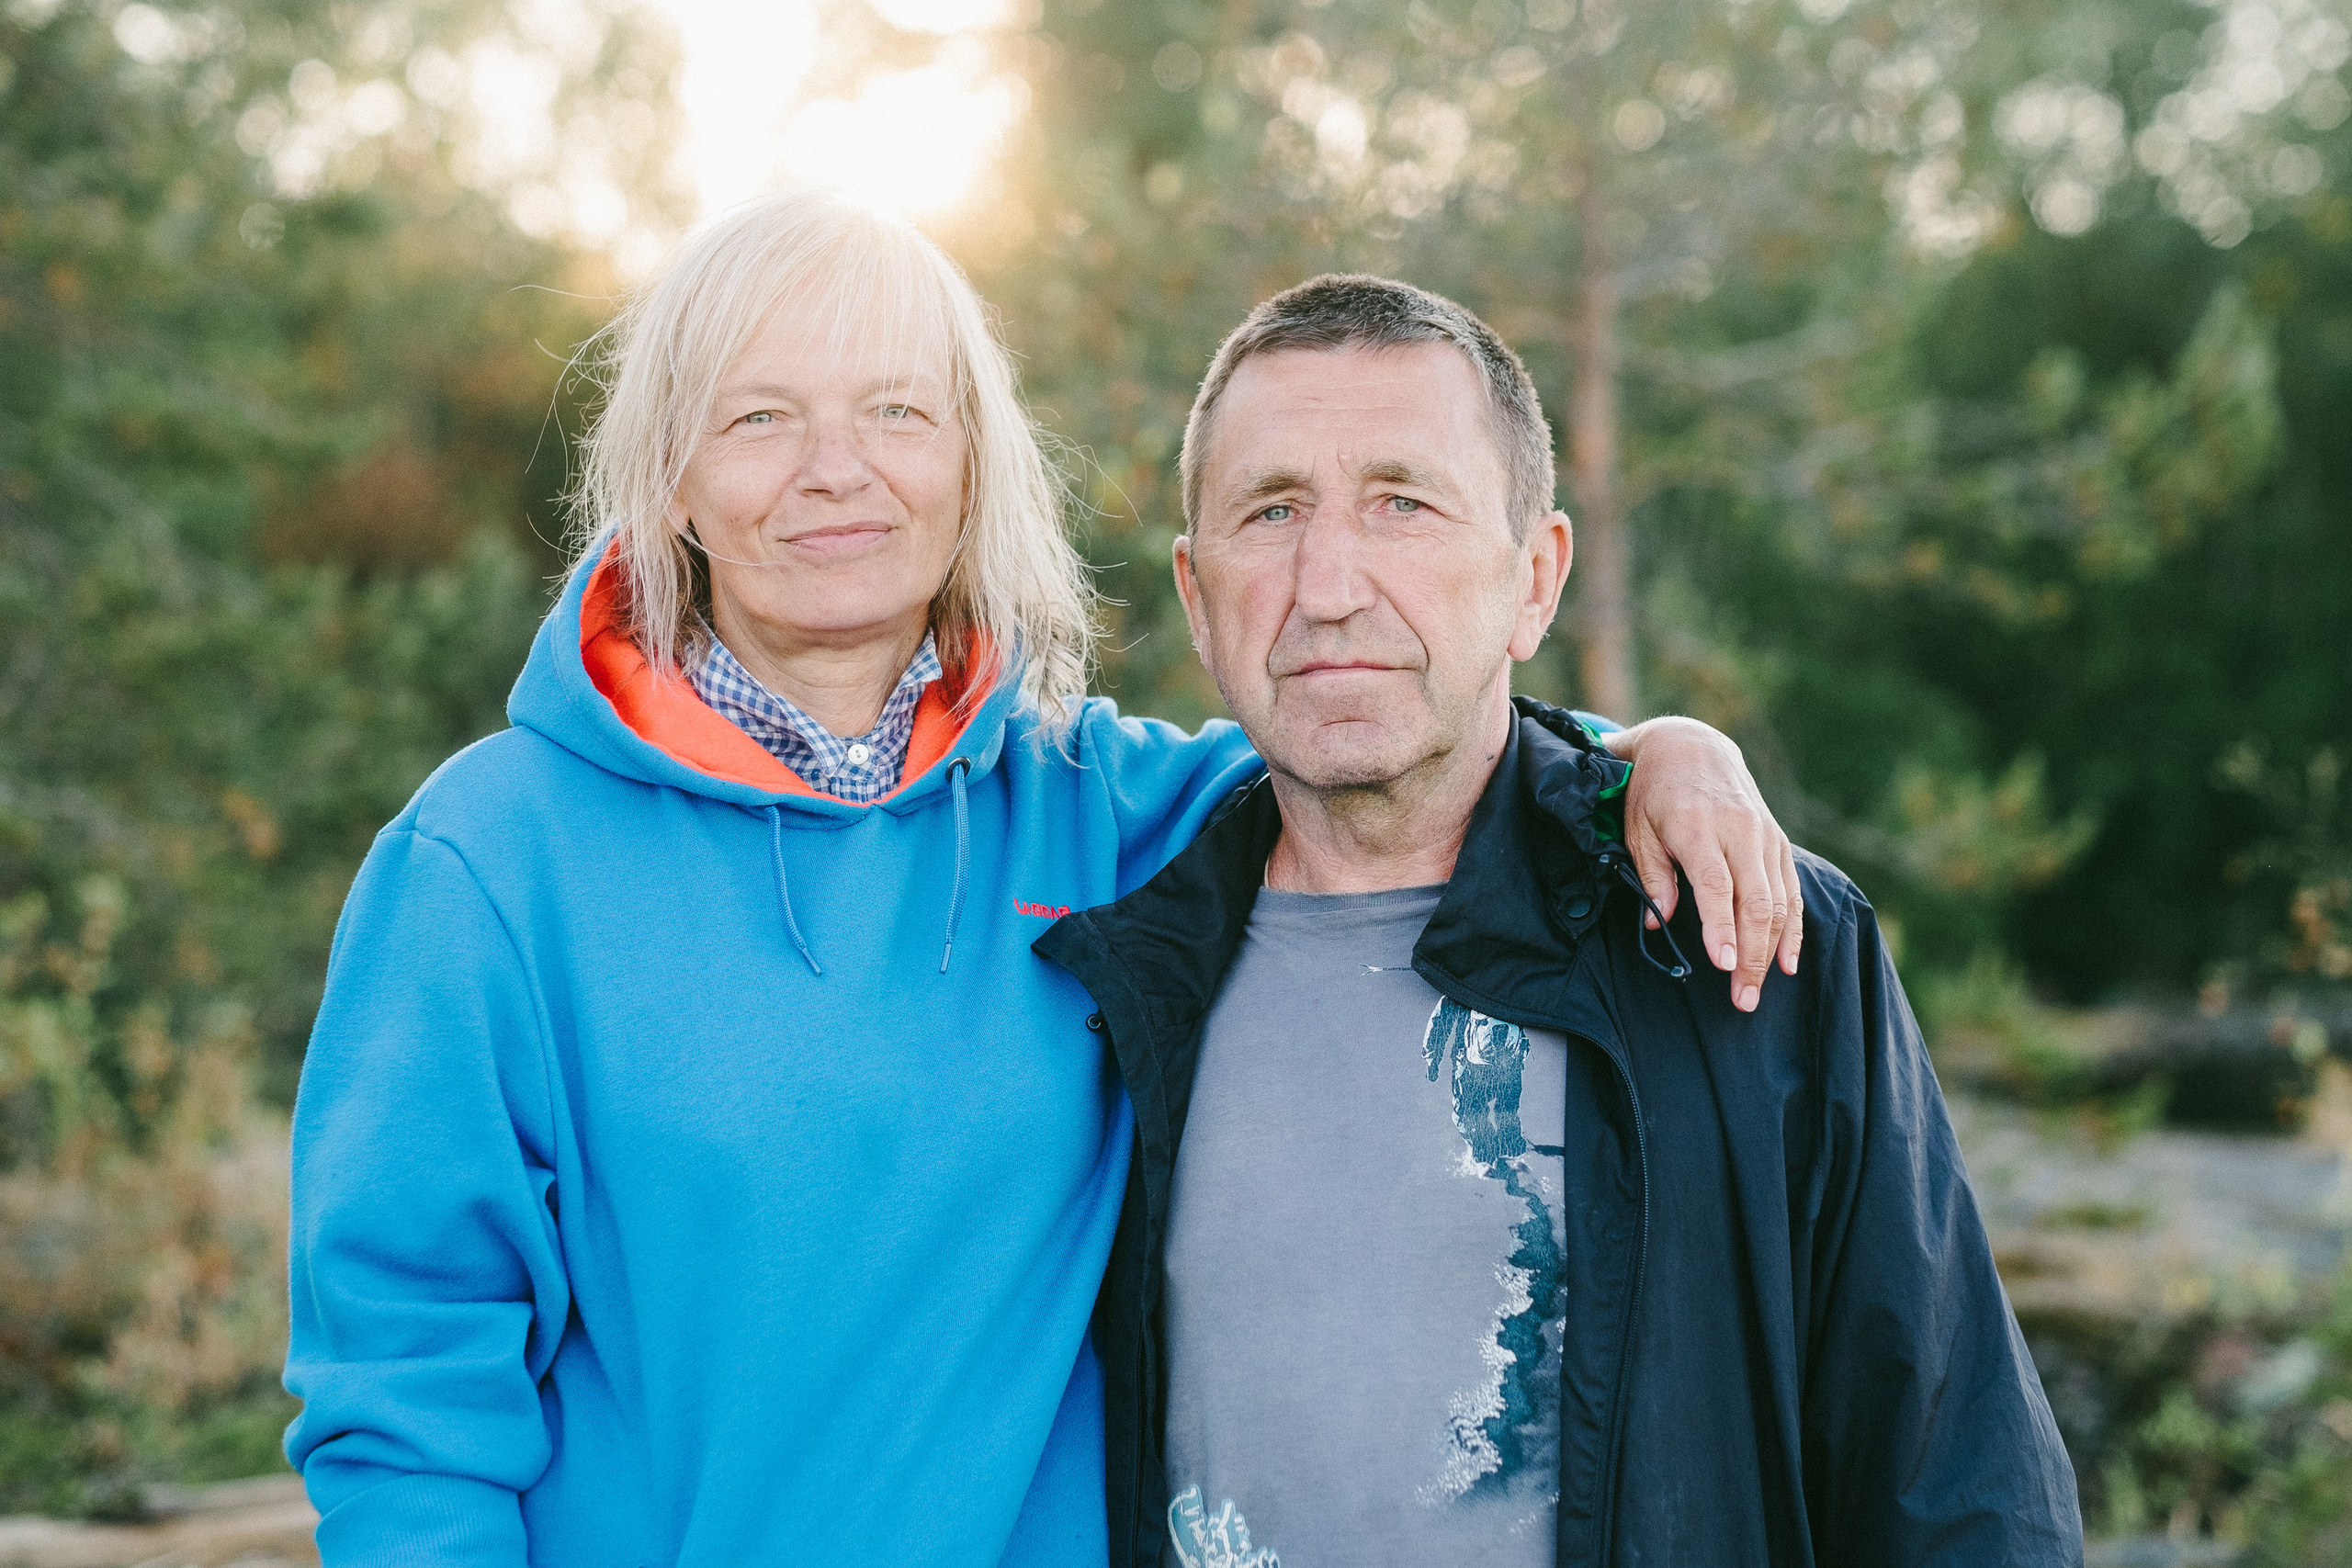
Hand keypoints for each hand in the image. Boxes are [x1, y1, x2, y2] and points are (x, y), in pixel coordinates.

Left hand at [1602, 717, 1798, 1012]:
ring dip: (1772, 949)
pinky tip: (1787, 961)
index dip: (1723, 927)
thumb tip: (1658, 922)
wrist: (1690, 746)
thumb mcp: (1637, 827)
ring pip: (1779, 900)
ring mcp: (1764, 835)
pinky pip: (1791, 889)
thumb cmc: (1653, 793)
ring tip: (1758, 990)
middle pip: (1755, 901)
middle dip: (1751, 955)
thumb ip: (1652, 874)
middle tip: (1742, 999)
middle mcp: (1739, 831)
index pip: (1717, 885)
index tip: (1724, 964)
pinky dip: (1793, 927)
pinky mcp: (1777, 840)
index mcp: (1698, 828)